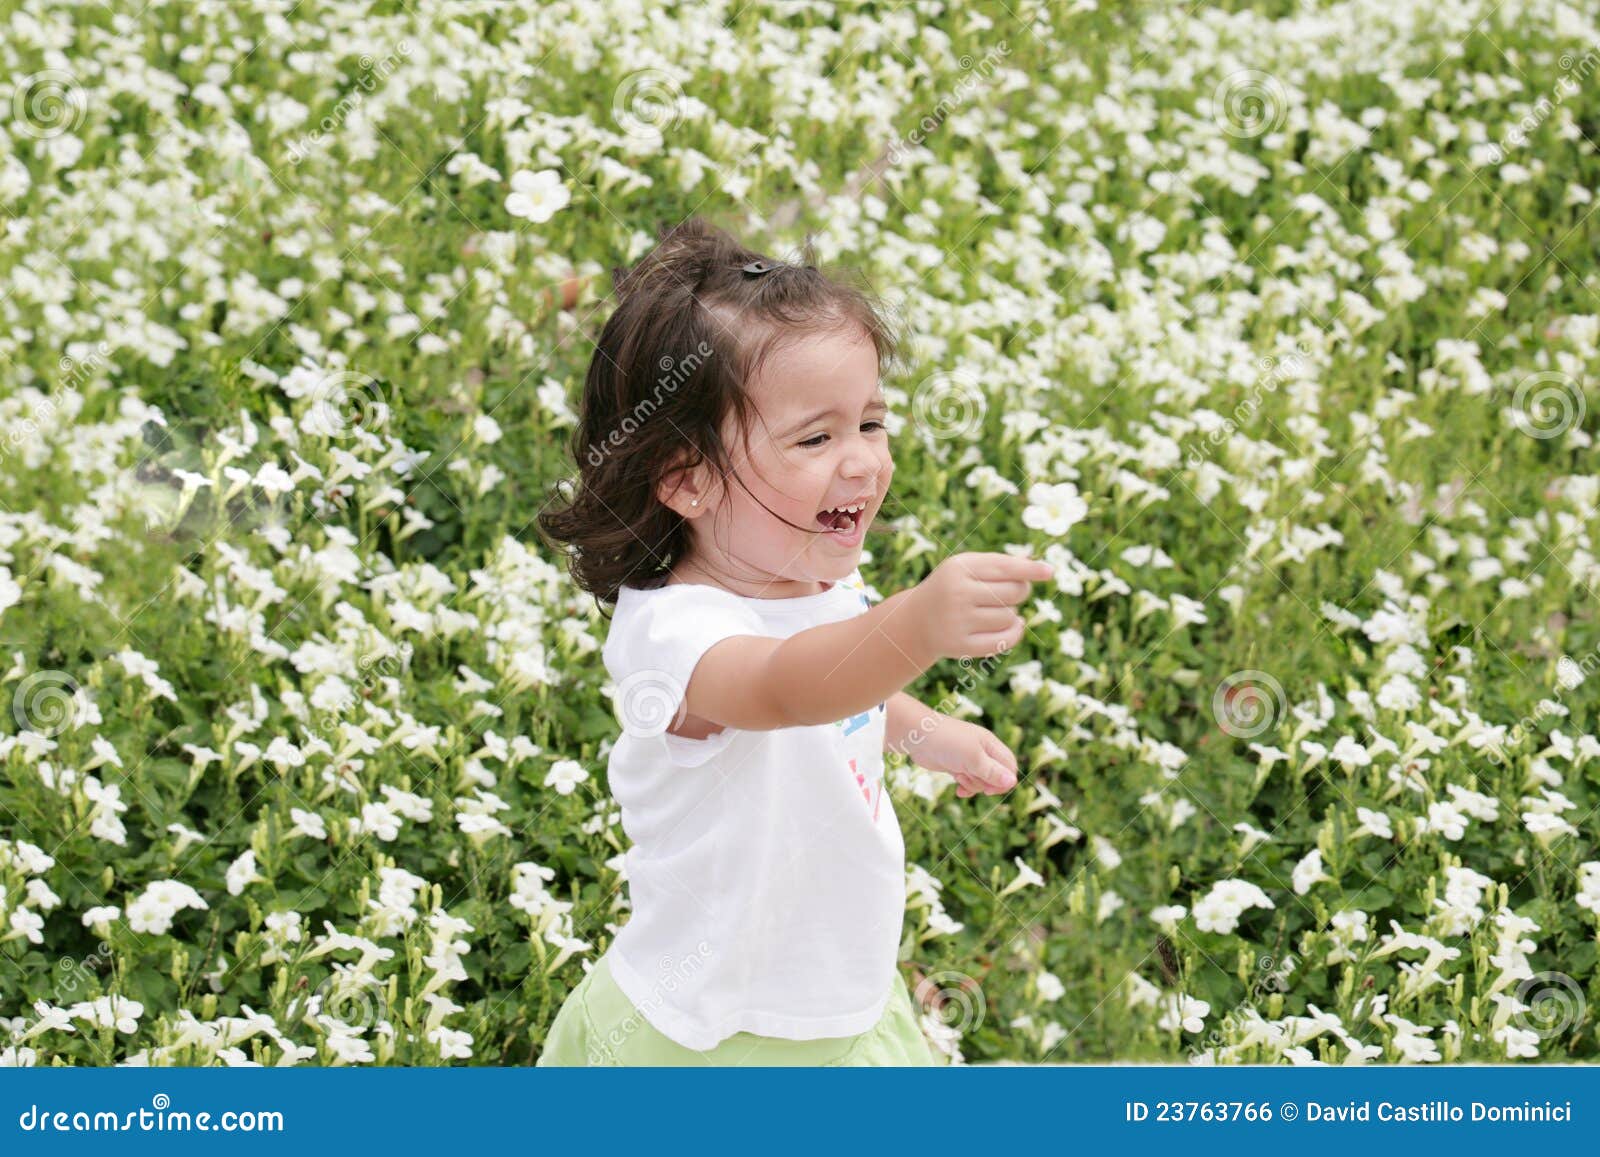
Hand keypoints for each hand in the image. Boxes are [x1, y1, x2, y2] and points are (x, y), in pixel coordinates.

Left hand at [900, 715, 1019, 797]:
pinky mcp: (956, 766)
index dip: (1005, 780)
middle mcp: (982, 751)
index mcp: (990, 744)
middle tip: (971, 780)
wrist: (917, 736)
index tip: (991, 789)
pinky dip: (965, 787)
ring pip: (981, 780)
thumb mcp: (973, 758)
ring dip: (973, 784)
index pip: (1009, 765)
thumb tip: (1012, 783)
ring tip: (960, 777)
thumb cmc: (947, 742)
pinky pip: (968, 781)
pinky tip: (958, 791)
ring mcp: (968, 759)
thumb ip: (992, 772)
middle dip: (986, 783)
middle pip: (996, 775)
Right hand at [908, 552, 1054, 662]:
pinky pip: (1004, 641)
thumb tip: (1039, 567)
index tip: (1049, 572)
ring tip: (996, 610)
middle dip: (1020, 591)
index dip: (1030, 570)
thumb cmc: (952, 587)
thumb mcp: (967, 567)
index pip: (1005, 568)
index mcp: (959, 568)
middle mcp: (957, 593)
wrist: (917, 620)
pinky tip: (1015, 625)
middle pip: (1014, 592)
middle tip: (1011, 592)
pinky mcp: (960, 646)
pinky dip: (1015, 633)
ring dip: (1012, 613)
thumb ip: (1000, 563)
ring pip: (1010, 617)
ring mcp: (957, 621)